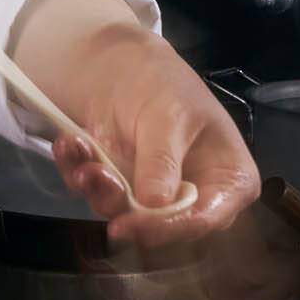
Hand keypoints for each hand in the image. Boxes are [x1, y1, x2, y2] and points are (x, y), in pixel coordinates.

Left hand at [46, 29, 259, 247]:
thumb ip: (163, 161)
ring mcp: (155, 200)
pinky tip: (70, 145)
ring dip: (94, 187)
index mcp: (229, 182)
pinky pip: (95, 196)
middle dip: (120, 204)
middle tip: (94, 174)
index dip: (167, 228)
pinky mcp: (121, 194)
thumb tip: (157, 204)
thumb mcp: (170, 116)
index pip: (206, 220)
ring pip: (122, 215)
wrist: (127, 71)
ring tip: (79, 151)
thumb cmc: (167, 87)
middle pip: (160, 228)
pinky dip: (77, 172)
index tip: (127, 223)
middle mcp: (196, 200)